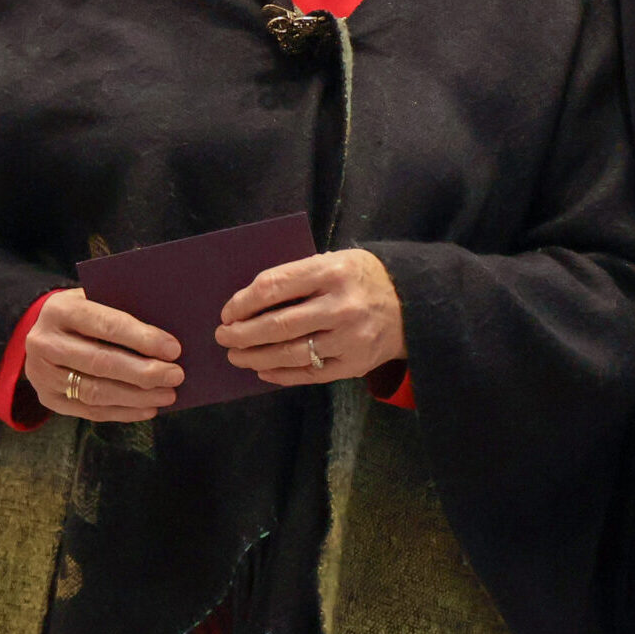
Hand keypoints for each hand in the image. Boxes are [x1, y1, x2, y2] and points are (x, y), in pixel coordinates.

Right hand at [22, 287, 183, 421]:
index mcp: (60, 309)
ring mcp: (42, 374)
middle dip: (143, 372)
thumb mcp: (97, 298)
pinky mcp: (48, 399)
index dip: (142, 339)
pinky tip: (148, 408)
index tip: (173, 349)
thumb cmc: (84, 311)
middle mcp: (44, 342)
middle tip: (175, 375)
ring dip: (136, 396)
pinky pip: (89, 411)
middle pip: (101, 362)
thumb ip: (123, 310)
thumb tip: (166, 338)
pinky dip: (122, 411)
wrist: (41, 331)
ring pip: (95, 391)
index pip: (106, 325)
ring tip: (167, 394)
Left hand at [215, 249, 406, 386]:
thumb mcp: (336, 260)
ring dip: (254, 356)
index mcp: (333, 271)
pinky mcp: (353, 365)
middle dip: (242, 332)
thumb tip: (251, 298)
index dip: (244, 301)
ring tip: (235, 355)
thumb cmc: (363, 277)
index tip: (228, 310)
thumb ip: (299, 275)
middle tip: (222, 335)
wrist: (412, 304)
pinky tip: (262, 368)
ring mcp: (348, 338)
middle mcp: (341, 306)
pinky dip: (279, 373)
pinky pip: (308, 373)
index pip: (275, 286)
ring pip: (289, 353)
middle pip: (278, 324)